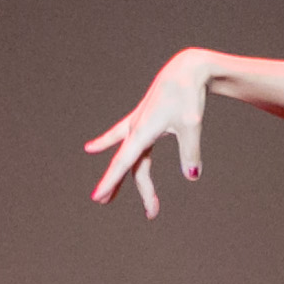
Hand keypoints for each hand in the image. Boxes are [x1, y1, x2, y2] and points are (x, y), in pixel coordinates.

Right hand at [85, 49, 211, 218]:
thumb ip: (190, 152)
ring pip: (128, 156)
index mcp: (144, 131)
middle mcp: (136, 128)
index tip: (97, 197)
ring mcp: (137, 123)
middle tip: (151, 214)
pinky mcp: (143, 119)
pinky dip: (108, 143)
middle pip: (132, 166)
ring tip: (108, 198)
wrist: (186, 69)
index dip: (110, 180)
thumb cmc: (188, 95)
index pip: (123, 162)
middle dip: (138, 189)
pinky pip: (123, 137)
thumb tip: (192, 177)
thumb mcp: (192, 124)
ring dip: (123, 178)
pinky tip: (91, 148)